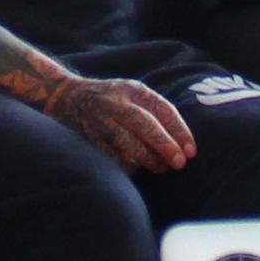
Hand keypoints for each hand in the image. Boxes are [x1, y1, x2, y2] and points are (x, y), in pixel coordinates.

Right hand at [40, 68, 197, 172]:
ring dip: (147, 158)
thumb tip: (183, 144)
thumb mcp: (134, 94)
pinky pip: (110, 156)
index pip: (163, 109)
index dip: (180, 131)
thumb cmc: (112, 100)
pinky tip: (137, 169)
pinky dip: (125, 165)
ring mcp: (100, 120)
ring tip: (161, 168)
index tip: (192, 151)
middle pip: (145, 124)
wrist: (67, 97)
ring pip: (127, 142)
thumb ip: (155, 111)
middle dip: (164, 145)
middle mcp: (116, 102)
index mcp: (134, 90)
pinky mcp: (88, 137)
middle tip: (179, 163)